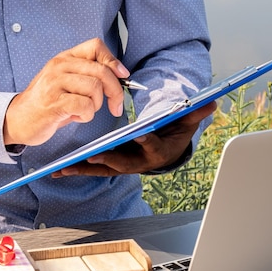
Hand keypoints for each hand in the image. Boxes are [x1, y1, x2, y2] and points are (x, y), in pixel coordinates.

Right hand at [3, 38, 128, 145]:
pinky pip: (85, 106)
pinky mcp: (54, 102)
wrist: (17, 120)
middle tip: (115, 106)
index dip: (113, 61)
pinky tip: (75, 117)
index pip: (95, 46)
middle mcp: (59, 67)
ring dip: (96, 106)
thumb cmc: (46, 104)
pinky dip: (86, 116)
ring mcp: (55, 83)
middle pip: (101, 70)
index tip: (122, 76)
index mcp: (64, 59)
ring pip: (95, 88)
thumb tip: (119, 77)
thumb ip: (87, 76)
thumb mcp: (65, 82)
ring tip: (83, 111)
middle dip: (115, 91)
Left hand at [52, 100, 216, 176]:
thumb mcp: (186, 123)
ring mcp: (122, 165)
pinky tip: (59, 169)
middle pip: (122, 162)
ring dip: (83, 169)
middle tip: (92, 156)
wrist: (167, 153)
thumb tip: (213, 101)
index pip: (152, 145)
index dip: (147, 141)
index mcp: (156, 152)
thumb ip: (195, 113)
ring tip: (63, 168)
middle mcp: (138, 162)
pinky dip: (77, 168)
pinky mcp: (111, 165)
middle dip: (107, 159)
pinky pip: (93, 168)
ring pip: (102, 168)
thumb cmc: (175, 135)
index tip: (140, 134)